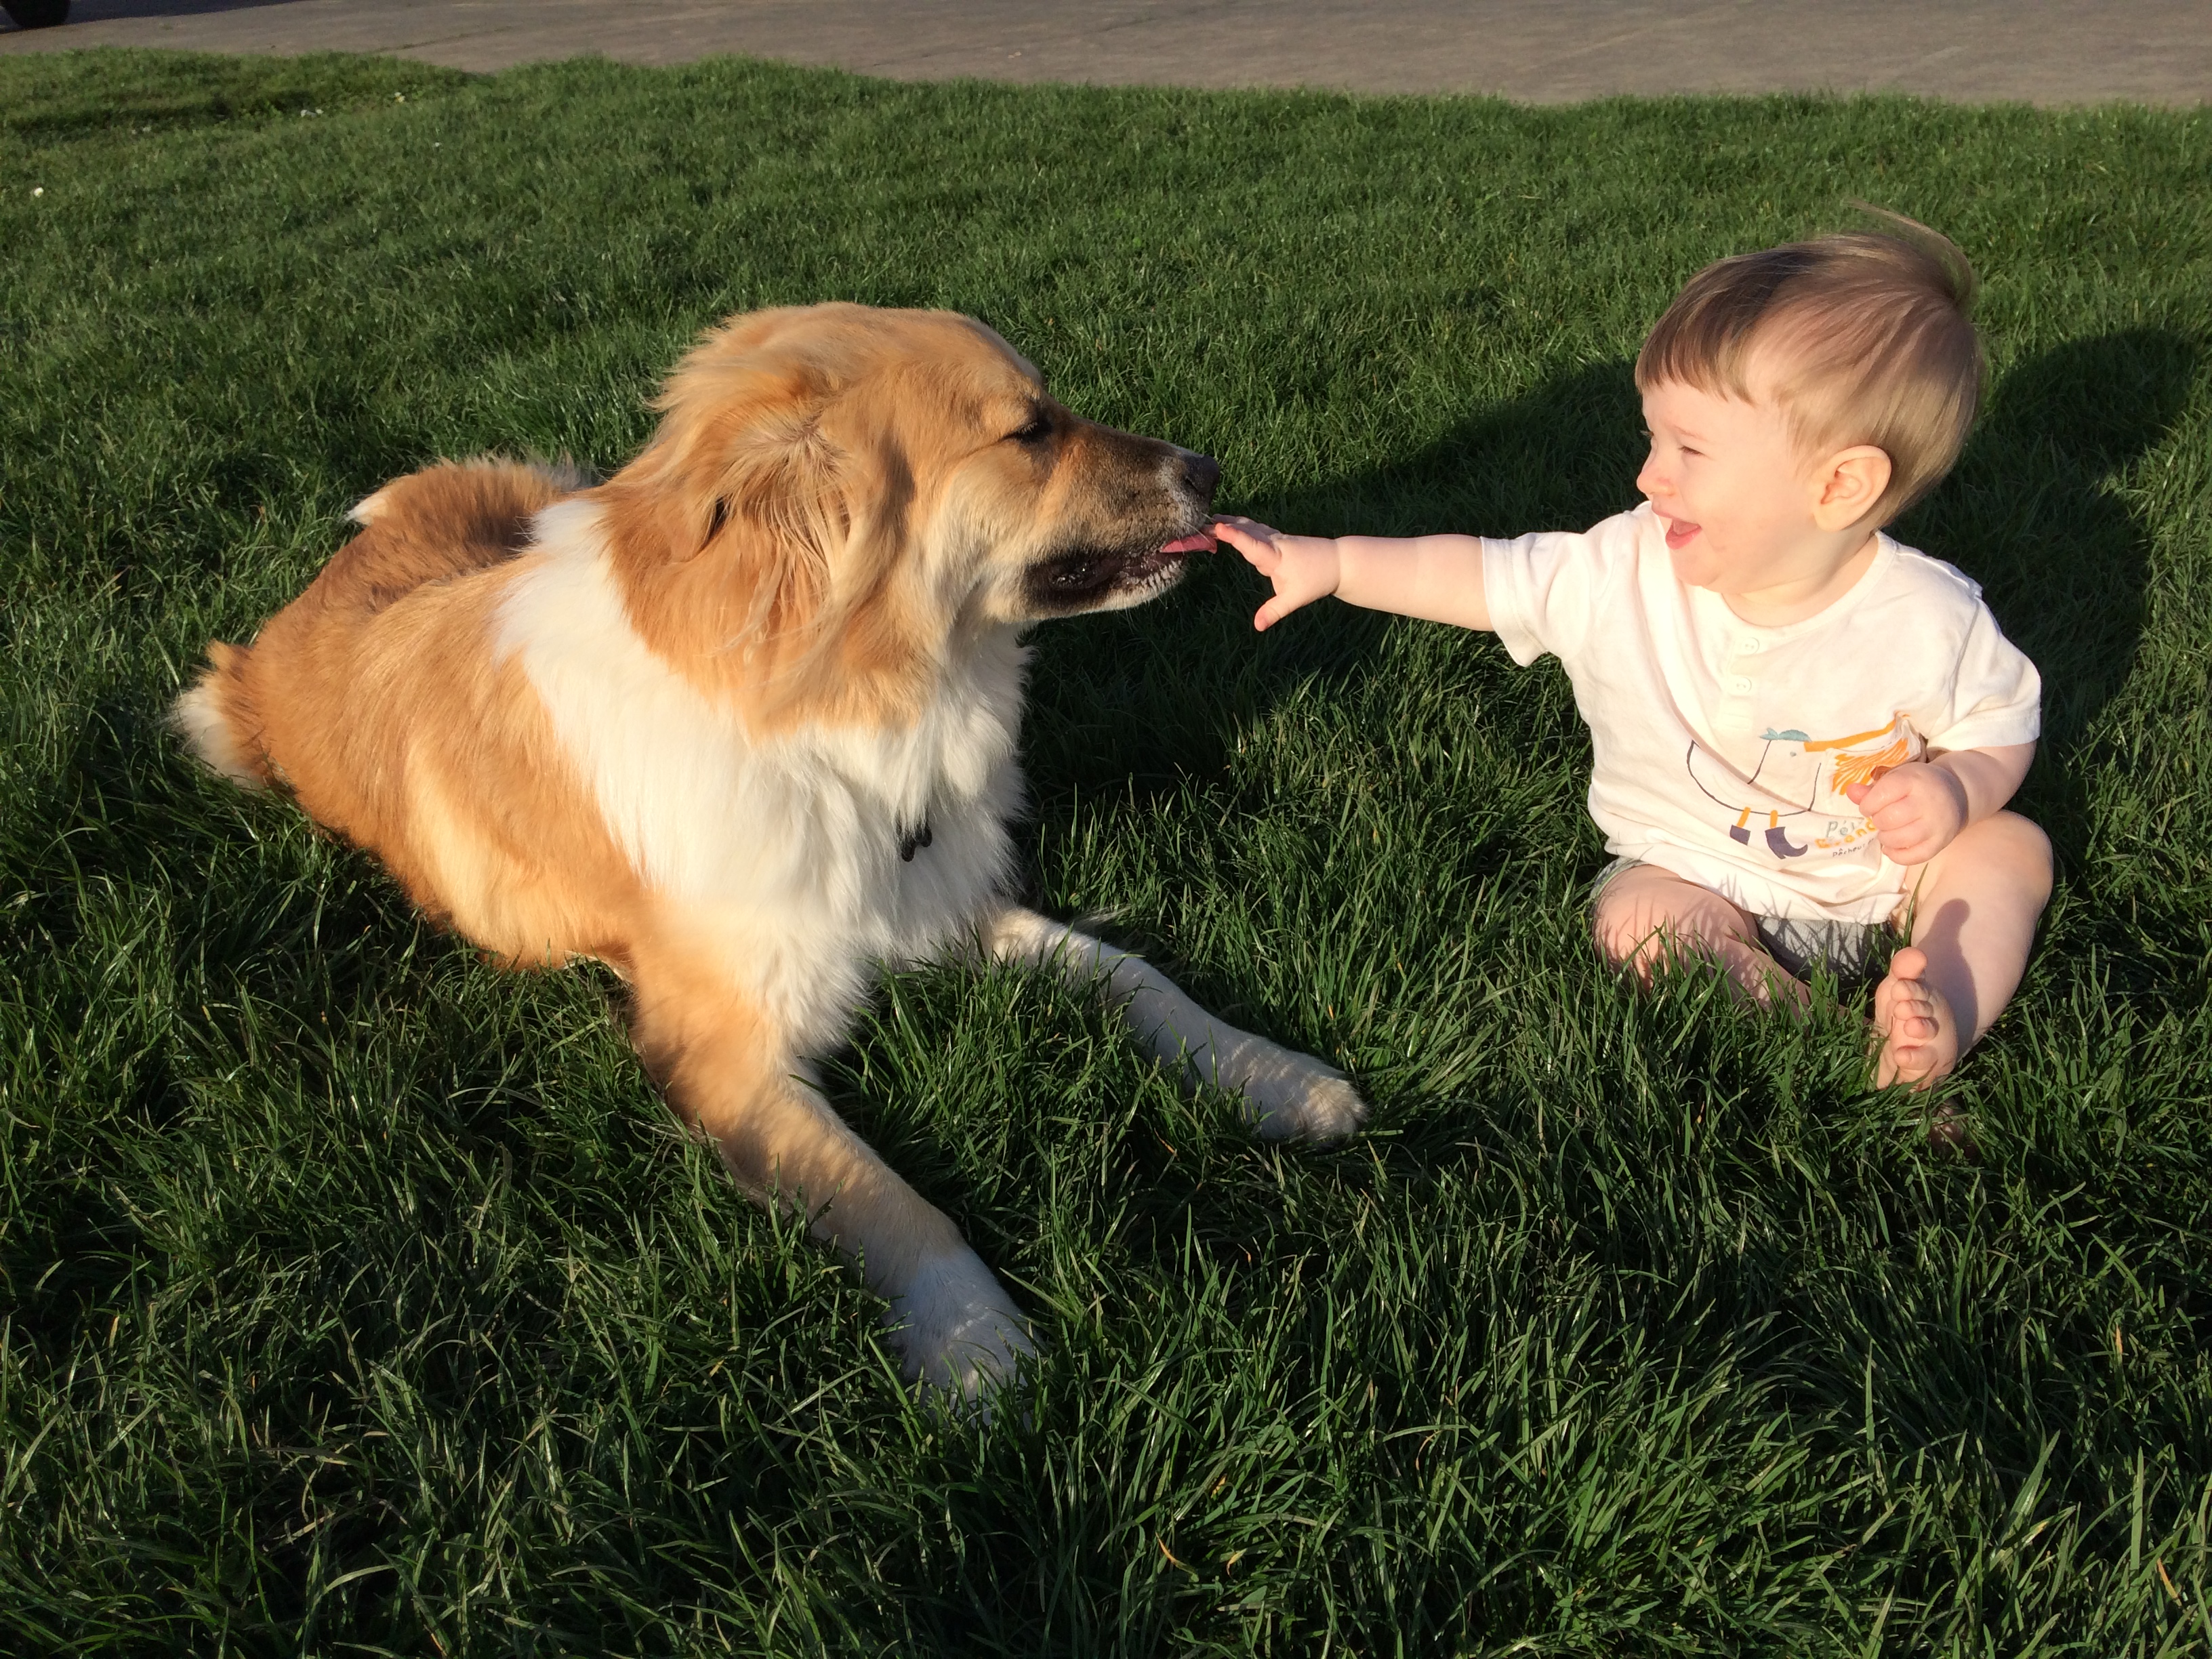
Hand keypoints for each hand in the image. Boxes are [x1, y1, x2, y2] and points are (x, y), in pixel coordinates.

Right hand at [1212, 516, 1343, 630]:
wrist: (1337, 562)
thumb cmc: (1316, 580)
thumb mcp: (1295, 599)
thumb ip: (1274, 611)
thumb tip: (1258, 626)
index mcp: (1276, 556)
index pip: (1251, 545)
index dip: (1234, 537)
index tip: (1217, 527)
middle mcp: (1274, 543)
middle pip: (1246, 530)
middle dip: (1224, 527)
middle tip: (1201, 525)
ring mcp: (1276, 538)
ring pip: (1251, 527)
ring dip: (1231, 523)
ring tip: (1211, 520)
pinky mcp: (1278, 539)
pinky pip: (1256, 529)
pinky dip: (1242, 526)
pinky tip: (1232, 524)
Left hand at [1845, 762, 1968, 865]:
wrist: (1956, 794)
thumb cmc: (1917, 786)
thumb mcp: (1896, 779)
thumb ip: (1871, 788)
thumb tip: (1851, 791)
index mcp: (1914, 781)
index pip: (1882, 795)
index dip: (1868, 804)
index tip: (1869, 806)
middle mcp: (1928, 802)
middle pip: (1889, 819)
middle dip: (1878, 821)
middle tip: (1881, 818)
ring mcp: (1937, 824)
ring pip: (1900, 839)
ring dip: (1885, 838)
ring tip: (1887, 831)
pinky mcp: (1941, 842)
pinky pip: (1913, 857)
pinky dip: (1897, 855)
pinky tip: (1892, 847)